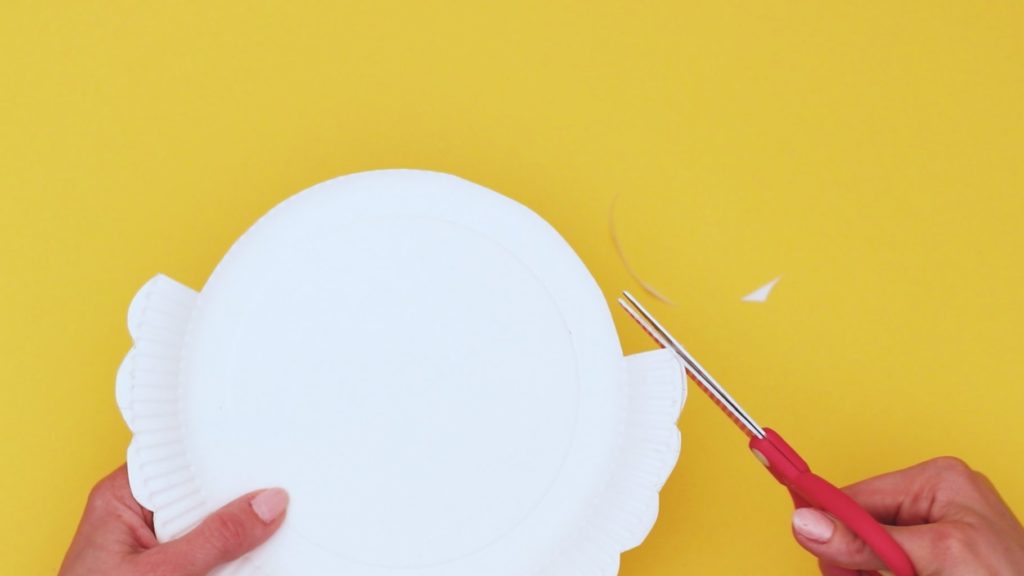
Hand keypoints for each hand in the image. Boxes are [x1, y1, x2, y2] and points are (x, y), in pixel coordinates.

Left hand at [60, 465, 287, 575]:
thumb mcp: (163, 573)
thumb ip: (216, 540)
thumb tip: (267, 505)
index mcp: (121, 499)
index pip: (179, 461)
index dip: (221, 456)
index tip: (263, 458)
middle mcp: (137, 515)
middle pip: (199, 491)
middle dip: (236, 497)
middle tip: (278, 495)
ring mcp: (155, 544)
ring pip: (209, 523)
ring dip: (237, 529)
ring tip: (274, 526)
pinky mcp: (170, 567)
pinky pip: (209, 550)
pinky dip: (232, 554)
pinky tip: (257, 553)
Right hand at [790, 457, 1023, 575]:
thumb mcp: (935, 556)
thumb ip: (869, 542)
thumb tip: (811, 523)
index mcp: (937, 479)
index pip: (858, 494)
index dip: (830, 522)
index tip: (804, 537)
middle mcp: (934, 498)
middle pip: (859, 522)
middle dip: (852, 555)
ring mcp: (934, 528)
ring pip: (868, 547)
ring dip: (863, 570)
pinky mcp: (933, 557)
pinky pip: (885, 562)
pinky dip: (878, 575)